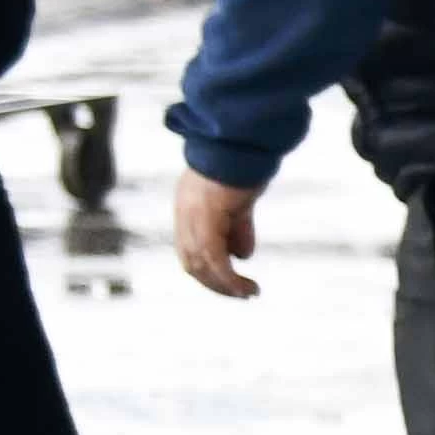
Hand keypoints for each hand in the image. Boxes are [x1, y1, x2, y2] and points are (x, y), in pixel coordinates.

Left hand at [174, 170, 263, 299]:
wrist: (245, 140)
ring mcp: (193, 213)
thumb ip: (239, 228)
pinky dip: (229, 277)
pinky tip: (247, 286)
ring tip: (249, 293)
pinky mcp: (207, 215)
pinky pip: (213, 257)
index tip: (234, 284)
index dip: (209, 272)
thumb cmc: (246, 163)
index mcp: (188, 207)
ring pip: (200, 263)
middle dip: (216, 284)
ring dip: (224, 285)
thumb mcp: (241, 202)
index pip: (190, 250)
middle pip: (190, 261)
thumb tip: (242, 255)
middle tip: (242, 294)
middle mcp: (185, 212)